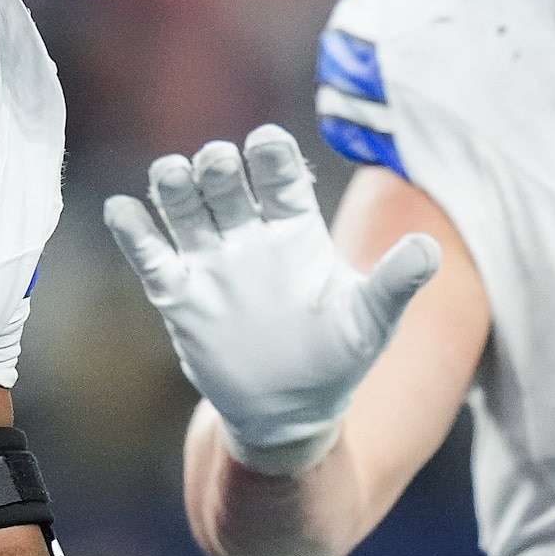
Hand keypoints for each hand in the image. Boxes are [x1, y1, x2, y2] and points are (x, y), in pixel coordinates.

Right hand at [104, 125, 439, 468]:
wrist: (289, 413)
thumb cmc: (337, 358)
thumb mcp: (370, 322)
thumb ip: (394, 283)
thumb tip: (432, 250)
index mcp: (297, 230)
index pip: (281, 177)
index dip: (272, 156)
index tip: (267, 141)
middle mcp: (251, 235)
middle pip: (228, 183)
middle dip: (221, 167)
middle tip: (218, 163)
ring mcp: (213, 263)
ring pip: (187, 208)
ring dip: (176, 186)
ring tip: (173, 174)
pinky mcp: (180, 296)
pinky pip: (151, 256)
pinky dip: (135, 231)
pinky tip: (122, 208)